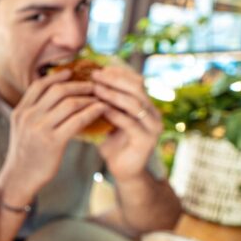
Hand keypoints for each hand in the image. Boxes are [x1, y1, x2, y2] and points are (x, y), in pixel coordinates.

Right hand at [0, 69, 106, 202]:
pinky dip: (91, 112)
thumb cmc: (25, 154)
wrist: (19, 178)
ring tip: (99, 97)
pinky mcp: (53, 142)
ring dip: (88, 98)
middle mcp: (28, 117)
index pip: (39, 85)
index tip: (71, 72)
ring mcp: (40, 129)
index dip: (56, 76)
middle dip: (77, 85)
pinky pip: (77, 121)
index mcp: (20, 111)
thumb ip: (32, 113)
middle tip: (92, 85)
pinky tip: (101, 110)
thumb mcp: (21, 129)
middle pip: (57, 91)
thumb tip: (49, 98)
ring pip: (69, 103)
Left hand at [92, 66, 162, 180]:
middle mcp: (153, 113)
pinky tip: (100, 109)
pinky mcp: (147, 141)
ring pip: (134, 104)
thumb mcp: (109, 119)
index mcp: (146, 105)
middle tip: (95, 75)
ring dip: (113, 94)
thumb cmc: (113, 143)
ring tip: (95, 89)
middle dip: (115, 80)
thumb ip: (105, 103)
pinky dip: (115, 114)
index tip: (98, 69)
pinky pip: (130, 123)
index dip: (118, 73)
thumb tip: (86, 81)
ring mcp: (153, 127)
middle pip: (137, 88)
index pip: (136, 81)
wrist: (123, 171)